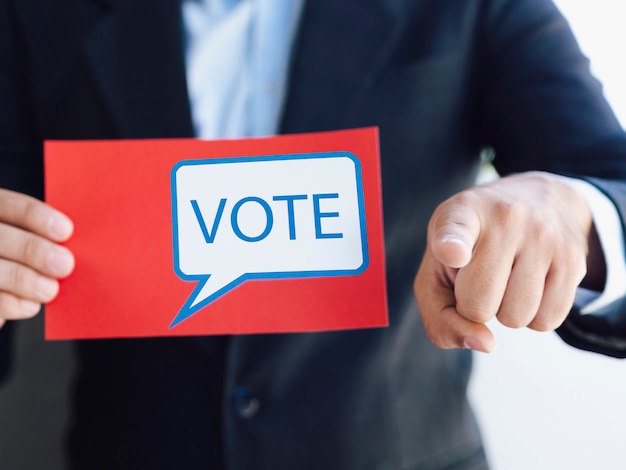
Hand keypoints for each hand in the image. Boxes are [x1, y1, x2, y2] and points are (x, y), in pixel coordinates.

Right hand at [0, 188, 73, 328]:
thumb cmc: (19, 260)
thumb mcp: (26, 240)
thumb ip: (43, 238)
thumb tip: (71, 250)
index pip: (7, 204)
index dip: (35, 216)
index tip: (66, 231)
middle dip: (33, 250)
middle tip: (65, 265)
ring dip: (23, 280)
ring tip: (50, 290)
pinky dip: (9, 304)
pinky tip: (29, 306)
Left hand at [414, 172, 597, 352]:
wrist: (532, 199)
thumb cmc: (468, 248)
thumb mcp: (437, 269)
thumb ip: (440, 315)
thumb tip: (485, 344)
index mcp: (460, 213)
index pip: (454, 232)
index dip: (451, 246)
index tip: (451, 252)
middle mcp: (504, 218)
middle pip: (478, 305)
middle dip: (474, 306)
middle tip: (478, 277)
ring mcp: (543, 236)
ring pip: (515, 318)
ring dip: (505, 312)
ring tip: (505, 277)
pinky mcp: (574, 259)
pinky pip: (547, 321)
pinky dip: (533, 316)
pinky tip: (529, 285)